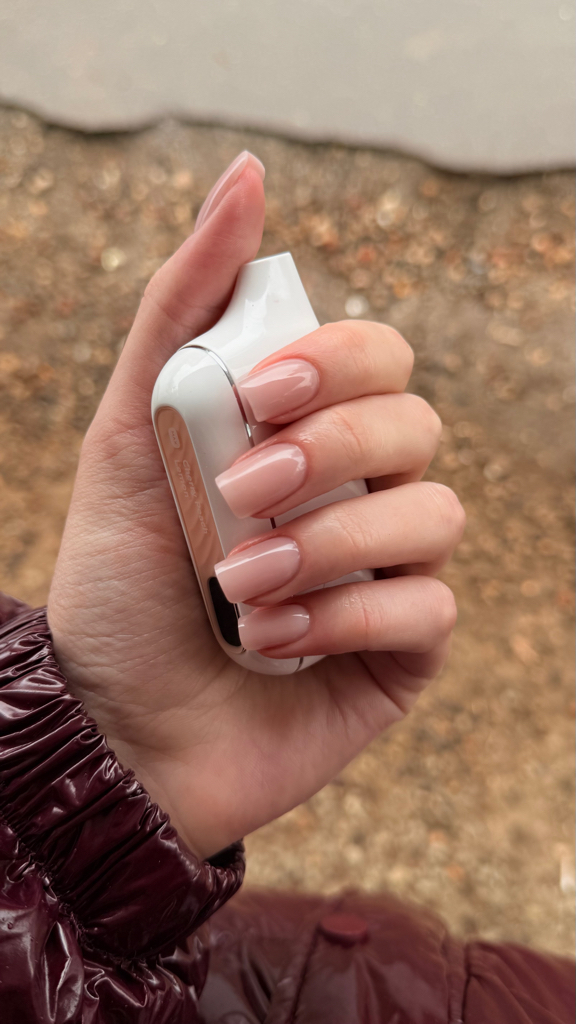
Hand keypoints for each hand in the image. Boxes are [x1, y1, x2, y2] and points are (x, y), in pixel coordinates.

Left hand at [48, 152, 464, 859]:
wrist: (109, 723)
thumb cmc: (118, 581)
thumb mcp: (130, 430)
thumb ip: (183, 306)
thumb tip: (246, 176)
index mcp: (306, 437)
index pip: (381, 359)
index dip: (341, 361)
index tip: (261, 391)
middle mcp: (359, 496)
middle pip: (417, 426)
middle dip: (332, 452)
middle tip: (243, 494)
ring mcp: (387, 574)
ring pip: (433, 517)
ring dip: (330, 544)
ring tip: (237, 586)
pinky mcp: (402, 652)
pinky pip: (427, 609)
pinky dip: (345, 617)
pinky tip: (275, 641)